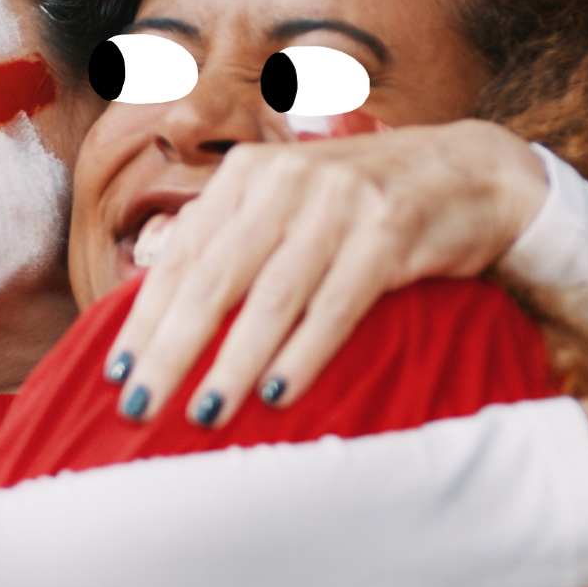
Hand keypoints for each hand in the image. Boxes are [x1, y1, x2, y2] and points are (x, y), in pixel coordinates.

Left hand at [107, 120, 548, 425]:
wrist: (472, 173)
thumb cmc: (363, 207)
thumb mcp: (289, 206)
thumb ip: (232, 243)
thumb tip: (159, 308)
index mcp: (247, 175)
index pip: (181, 256)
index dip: (144, 319)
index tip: (115, 375)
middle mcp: (285, 181)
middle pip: (214, 279)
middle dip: (171, 350)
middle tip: (139, 407)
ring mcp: (339, 203)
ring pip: (271, 297)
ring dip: (233, 362)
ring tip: (203, 413)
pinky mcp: (390, 231)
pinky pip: (336, 304)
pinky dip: (304, 352)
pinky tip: (277, 393)